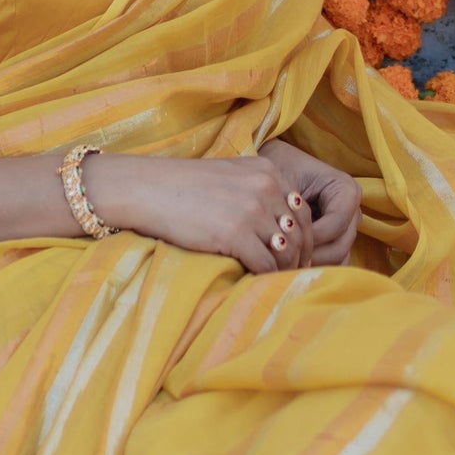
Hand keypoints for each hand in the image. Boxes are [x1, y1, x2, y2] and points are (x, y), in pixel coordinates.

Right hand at [91, 154, 313, 272]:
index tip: (301, 255)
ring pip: (285, 251)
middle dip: (301, 256)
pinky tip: (257, 282)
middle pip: (300, 232)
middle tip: (296, 275)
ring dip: (284, 270)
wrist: (148, 189)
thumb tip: (284, 226)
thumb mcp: (232, 176)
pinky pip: (265, 264)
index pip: (303, 210)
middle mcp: (267, 188)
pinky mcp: (236, 234)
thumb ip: (259, 192)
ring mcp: (252, 210)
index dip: (305, 237)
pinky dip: (265, 277)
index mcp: (269, 172)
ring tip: (278, 282)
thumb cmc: (186, 186)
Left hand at [260, 139, 360, 266]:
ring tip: (284, 263)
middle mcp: (353, 210)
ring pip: (338, 259)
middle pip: (340, 245)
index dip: (312, 236)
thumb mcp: (284, 183)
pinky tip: (290, 265)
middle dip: (311, 255)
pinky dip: (313, 268)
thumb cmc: (278, 169)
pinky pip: (333, 264)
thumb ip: (291, 208)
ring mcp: (348, 229)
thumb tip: (287, 240)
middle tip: (282, 259)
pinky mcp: (339, 243)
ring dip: (311, 264)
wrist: (276, 168)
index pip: (337, 223)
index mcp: (346, 189)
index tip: (286, 240)